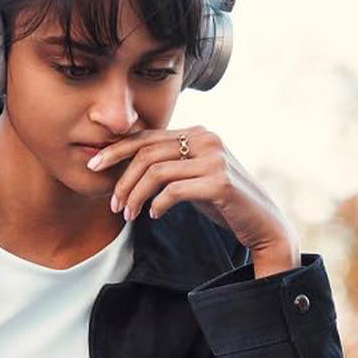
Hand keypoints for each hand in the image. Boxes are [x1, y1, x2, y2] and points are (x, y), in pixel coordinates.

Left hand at [88, 126, 297, 257]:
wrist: (263, 224)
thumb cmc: (225, 203)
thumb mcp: (195, 177)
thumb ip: (172, 165)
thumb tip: (130, 165)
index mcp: (199, 133)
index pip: (147, 136)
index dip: (116, 150)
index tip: (94, 166)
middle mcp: (207, 139)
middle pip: (147, 153)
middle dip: (122, 180)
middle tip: (112, 204)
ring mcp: (214, 159)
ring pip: (156, 172)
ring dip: (136, 196)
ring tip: (128, 215)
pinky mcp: (219, 182)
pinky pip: (173, 191)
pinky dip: (157, 205)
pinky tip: (154, 216)